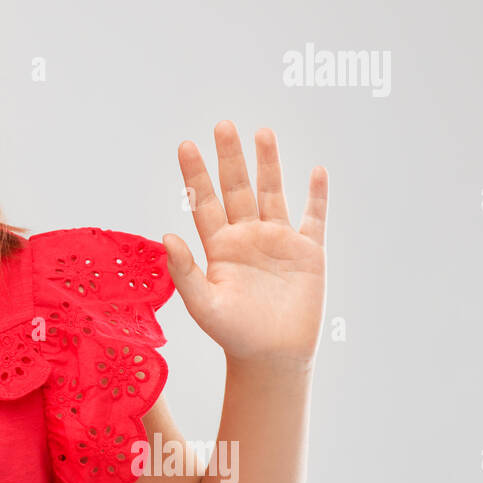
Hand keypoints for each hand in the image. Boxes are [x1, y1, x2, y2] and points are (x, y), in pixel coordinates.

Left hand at [163, 122, 327, 368]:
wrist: (272, 357)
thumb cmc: (233, 335)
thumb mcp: (203, 304)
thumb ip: (184, 270)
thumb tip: (166, 235)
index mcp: (219, 247)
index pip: (203, 202)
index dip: (195, 174)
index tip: (185, 145)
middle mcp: (246, 237)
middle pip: (236, 188)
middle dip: (230, 157)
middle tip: (222, 125)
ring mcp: (277, 242)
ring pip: (272, 193)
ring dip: (268, 164)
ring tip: (263, 132)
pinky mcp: (307, 253)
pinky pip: (313, 218)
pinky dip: (316, 196)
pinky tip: (315, 171)